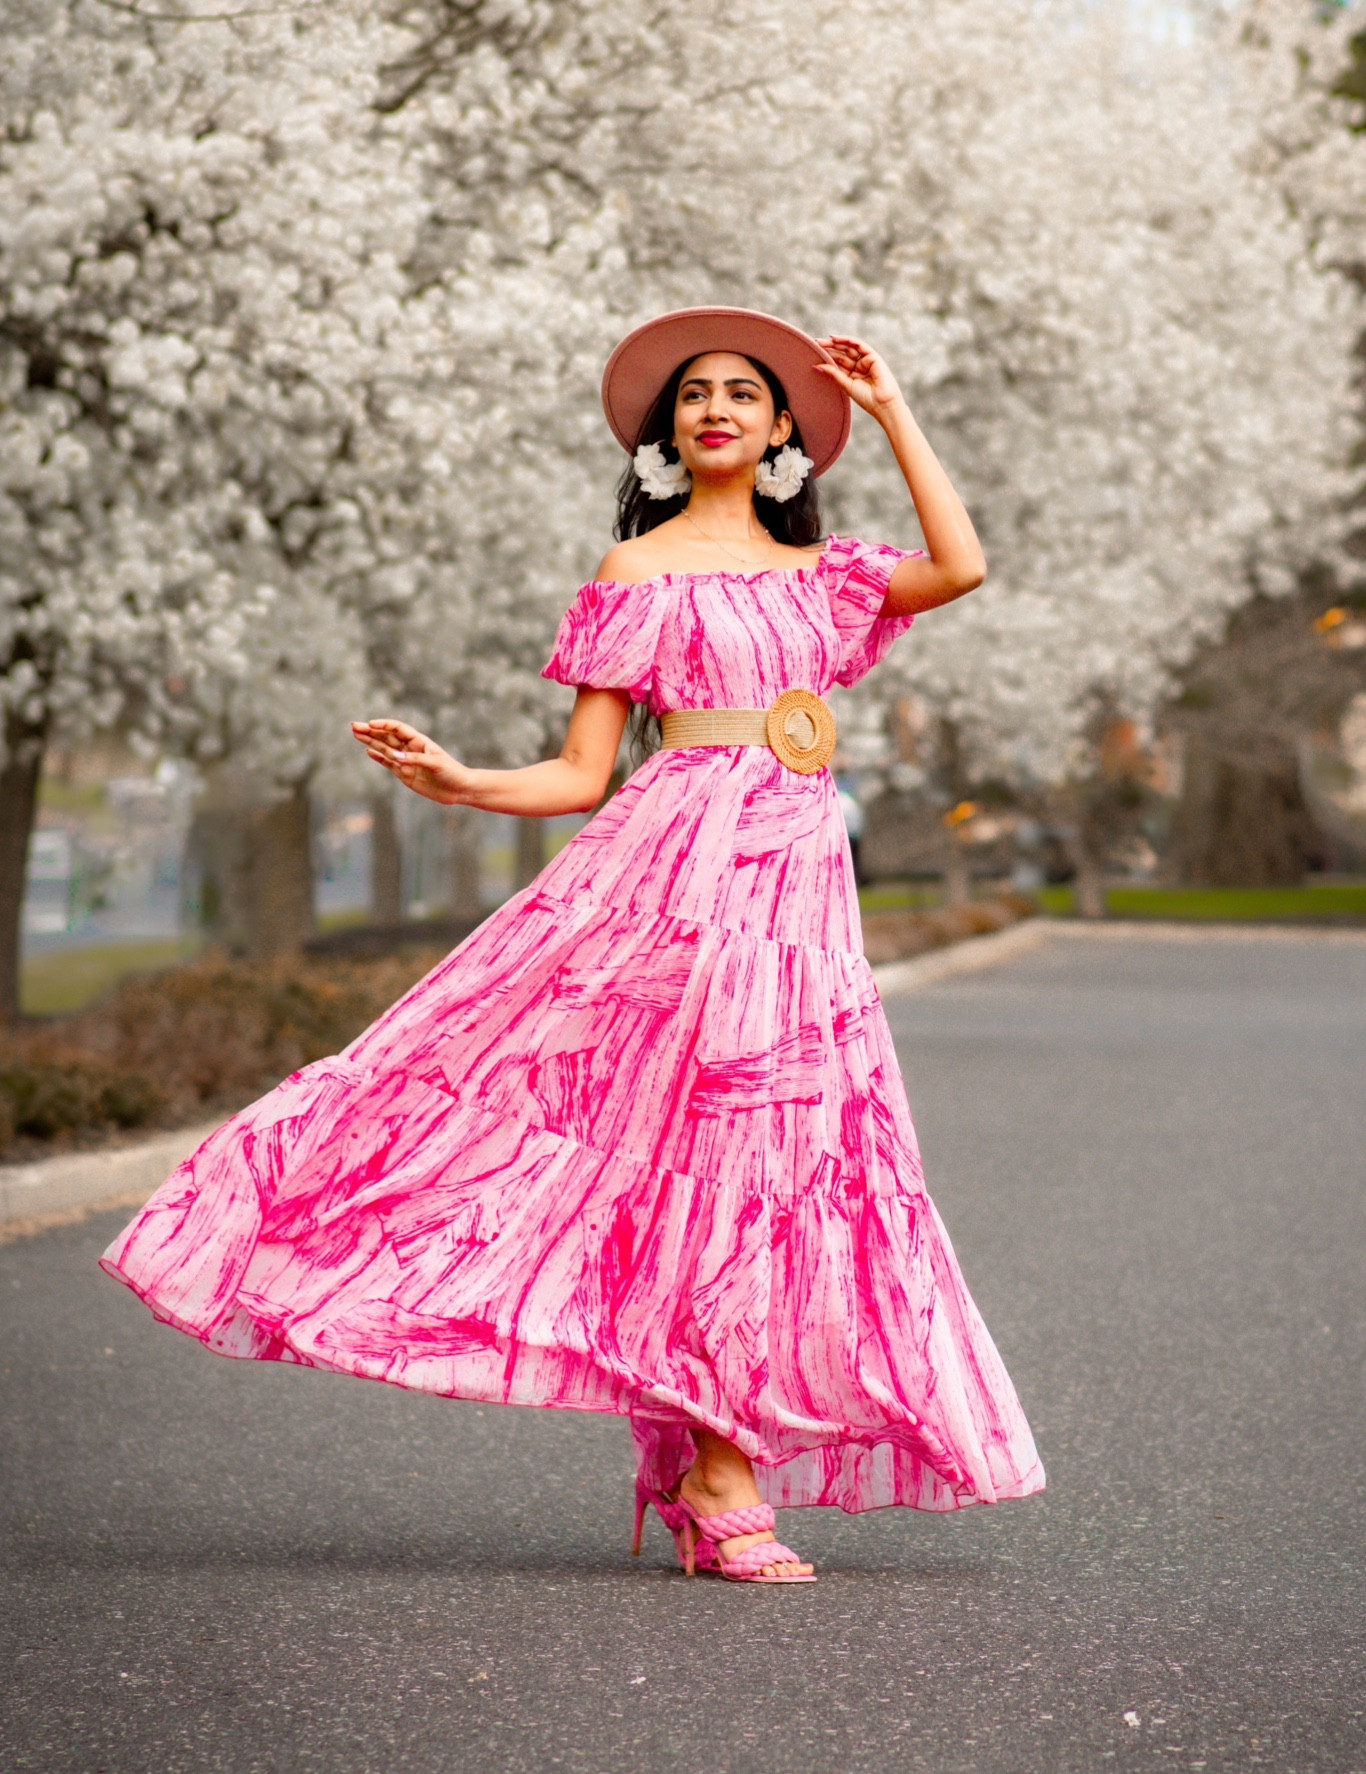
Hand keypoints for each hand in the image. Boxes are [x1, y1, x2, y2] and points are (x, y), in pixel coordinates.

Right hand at [351, 718, 468, 804]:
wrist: (459, 790)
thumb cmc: (452, 772)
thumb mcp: (436, 764)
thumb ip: (415, 759)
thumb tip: (395, 756)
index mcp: (419, 742)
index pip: (398, 729)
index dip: (384, 725)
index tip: (370, 724)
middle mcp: (411, 749)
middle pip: (387, 737)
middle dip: (371, 731)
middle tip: (354, 725)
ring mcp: (406, 762)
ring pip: (384, 749)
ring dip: (370, 741)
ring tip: (356, 734)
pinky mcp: (405, 774)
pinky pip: (388, 764)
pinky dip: (378, 758)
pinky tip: (367, 751)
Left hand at [814, 334, 905, 420]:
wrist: (883, 404)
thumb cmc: (866, 399)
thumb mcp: (846, 384)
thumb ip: (833, 374)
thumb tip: (816, 366)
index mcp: (852, 375)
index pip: (838, 362)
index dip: (827, 356)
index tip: (813, 352)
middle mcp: (859, 366)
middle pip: (842, 354)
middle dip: (830, 348)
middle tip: (816, 343)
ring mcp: (866, 360)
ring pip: (849, 348)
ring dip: (836, 343)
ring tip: (823, 341)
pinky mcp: (873, 356)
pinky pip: (859, 345)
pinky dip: (848, 340)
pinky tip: (835, 339)